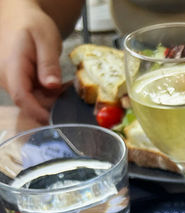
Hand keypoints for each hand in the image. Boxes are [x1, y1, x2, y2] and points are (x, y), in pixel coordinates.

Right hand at [0, 3, 65, 123]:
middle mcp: (8, 76)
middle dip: (51, 105)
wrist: (20, 16)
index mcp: (12, 65)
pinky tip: (59, 85)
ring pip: (33, 101)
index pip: (22, 97)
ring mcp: (13, 81)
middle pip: (29, 103)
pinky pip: (34, 95)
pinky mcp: (19, 83)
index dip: (39, 112)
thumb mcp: (46, 39)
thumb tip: (52, 86)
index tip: (58, 119)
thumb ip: (49, 63)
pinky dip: (49, 95)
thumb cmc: (32, 24)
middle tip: (71, 95)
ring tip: (66, 86)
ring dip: (52, 100)